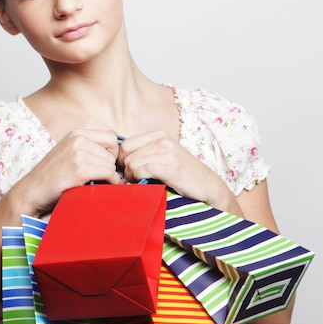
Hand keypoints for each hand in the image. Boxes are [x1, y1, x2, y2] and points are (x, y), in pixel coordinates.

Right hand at [11, 128, 121, 216]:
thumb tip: (118, 154)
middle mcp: (78, 139)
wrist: (32, 190)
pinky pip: (108, 174)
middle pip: (113, 152)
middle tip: (99, 177)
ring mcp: (78, 153)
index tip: (104, 164)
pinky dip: (110, 183)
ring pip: (111, 164)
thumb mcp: (69, 152)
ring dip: (108, 176)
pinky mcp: (80, 169)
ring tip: (95, 182)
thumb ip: (89, 148)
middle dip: (110, 166)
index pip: (111, 137)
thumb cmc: (52, 176)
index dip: (112, 152)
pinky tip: (100, 187)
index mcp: (77, 133)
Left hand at [117, 131, 234, 210]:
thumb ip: (142, 155)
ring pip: (131, 163)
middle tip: (135, 182)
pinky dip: (138, 180)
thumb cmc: (181, 177)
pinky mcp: (170, 165)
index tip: (129, 175)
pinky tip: (147, 185)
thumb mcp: (161, 158)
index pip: (124, 145)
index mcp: (157, 135)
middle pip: (124, 154)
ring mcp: (167, 151)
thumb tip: (113, 161)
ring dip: (132, 178)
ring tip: (143, 184)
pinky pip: (140, 170)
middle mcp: (162, 139)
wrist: (208, 188)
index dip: (121, 162)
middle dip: (125, 170)